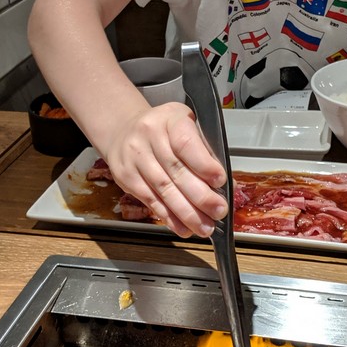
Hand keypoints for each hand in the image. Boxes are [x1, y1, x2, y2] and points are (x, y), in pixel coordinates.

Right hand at [101, 102, 227, 237]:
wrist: (123, 129)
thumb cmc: (165, 129)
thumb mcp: (186, 125)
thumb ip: (203, 150)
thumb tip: (223, 184)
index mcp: (170, 119)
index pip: (186, 143)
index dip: (203, 164)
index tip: (220, 181)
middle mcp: (149, 135)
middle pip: (176, 170)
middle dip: (200, 196)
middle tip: (219, 211)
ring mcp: (134, 157)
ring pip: (163, 189)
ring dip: (186, 212)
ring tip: (204, 226)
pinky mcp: (125, 177)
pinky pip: (150, 200)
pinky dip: (169, 217)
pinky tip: (183, 227)